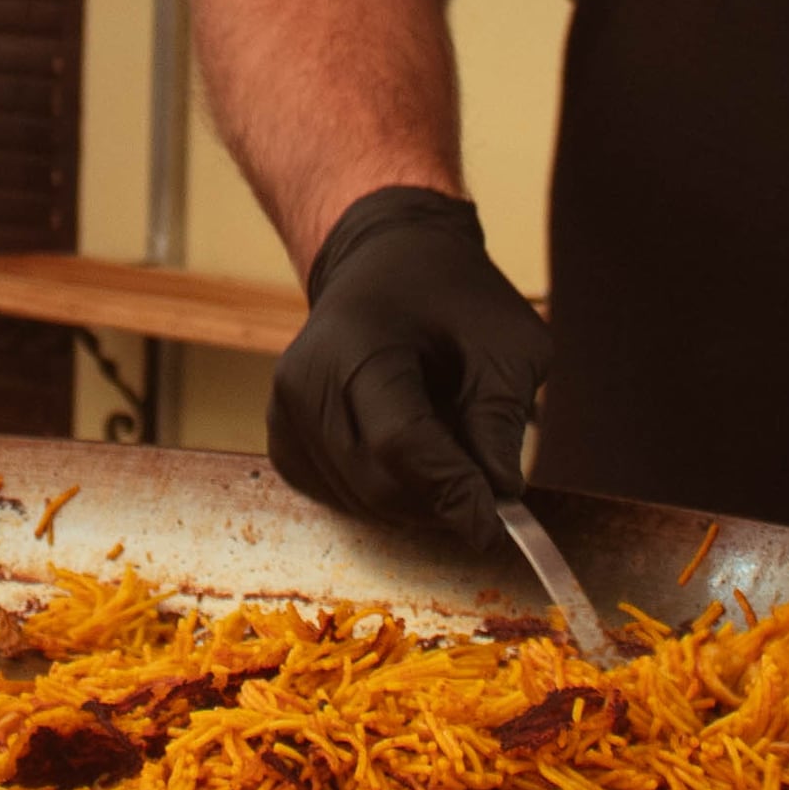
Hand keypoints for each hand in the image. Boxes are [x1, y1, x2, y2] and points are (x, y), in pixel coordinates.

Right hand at [266, 189, 547, 549]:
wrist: (385, 261)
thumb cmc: (452, 296)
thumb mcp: (504, 341)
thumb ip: (500, 417)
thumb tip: (500, 494)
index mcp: (354, 342)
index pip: (400, 441)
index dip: (451, 490)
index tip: (497, 528)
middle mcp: (303, 382)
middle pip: (377, 483)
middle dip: (440, 502)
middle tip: (490, 494)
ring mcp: (284, 415)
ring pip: (361, 501)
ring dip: (417, 500)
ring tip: (450, 450)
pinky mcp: (285, 442)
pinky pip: (342, 497)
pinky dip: (388, 495)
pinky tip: (412, 456)